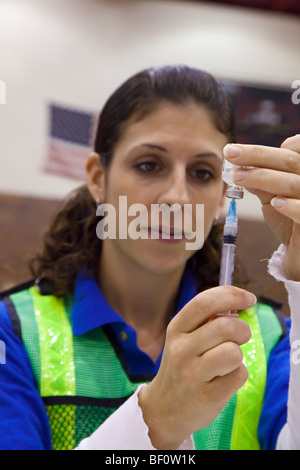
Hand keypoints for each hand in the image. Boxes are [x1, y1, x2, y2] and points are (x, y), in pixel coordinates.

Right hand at [138, 285, 254, 448]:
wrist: (164, 409)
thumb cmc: (182, 366)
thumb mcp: (184, 338)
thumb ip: (206, 320)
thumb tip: (238, 302)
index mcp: (176, 329)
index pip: (204, 303)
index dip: (231, 295)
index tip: (249, 298)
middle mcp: (181, 349)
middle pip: (225, 326)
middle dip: (243, 329)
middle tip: (242, 336)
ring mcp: (192, 374)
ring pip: (233, 352)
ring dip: (239, 354)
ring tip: (228, 360)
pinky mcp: (207, 396)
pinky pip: (239, 375)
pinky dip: (238, 374)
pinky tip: (224, 378)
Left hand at [224, 135, 299, 280]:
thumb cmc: (289, 220)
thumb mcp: (272, 197)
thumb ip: (260, 182)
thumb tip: (238, 165)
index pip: (291, 150)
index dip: (264, 150)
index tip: (235, 152)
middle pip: (289, 160)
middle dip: (256, 156)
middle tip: (230, 154)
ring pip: (294, 182)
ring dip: (264, 177)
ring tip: (238, 177)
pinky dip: (290, 206)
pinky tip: (275, 202)